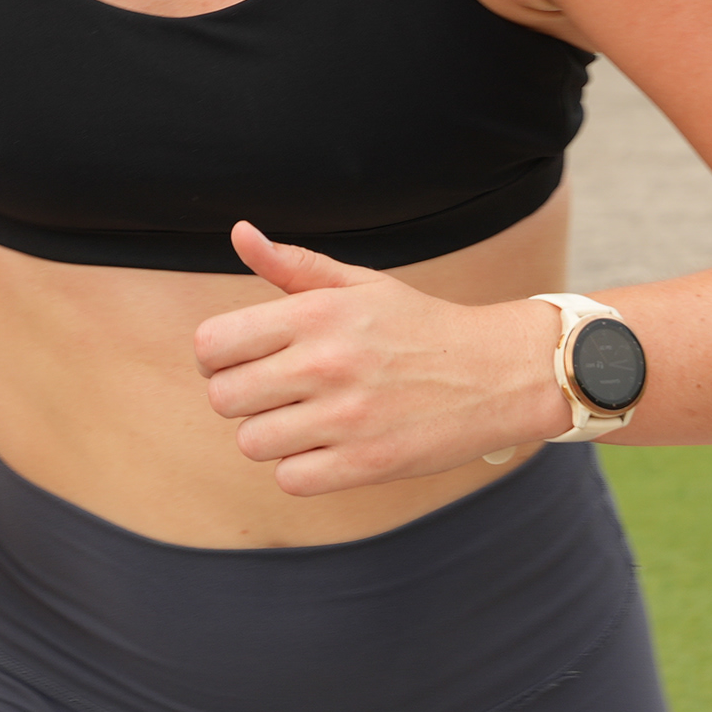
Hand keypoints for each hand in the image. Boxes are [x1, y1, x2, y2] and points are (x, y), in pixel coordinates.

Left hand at [193, 221, 570, 495]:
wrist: (500, 373)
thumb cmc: (420, 326)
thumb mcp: (360, 285)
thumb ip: (293, 266)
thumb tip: (238, 233)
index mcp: (316, 314)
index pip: (212, 345)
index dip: (216, 358)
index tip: (241, 361)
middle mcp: (325, 363)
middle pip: (223, 399)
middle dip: (242, 398)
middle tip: (277, 392)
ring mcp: (345, 417)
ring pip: (251, 442)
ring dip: (272, 435)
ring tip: (307, 419)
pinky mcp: (366, 463)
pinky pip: (290, 479)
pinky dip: (302, 468)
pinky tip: (329, 447)